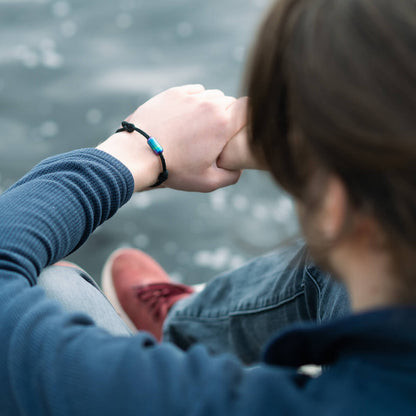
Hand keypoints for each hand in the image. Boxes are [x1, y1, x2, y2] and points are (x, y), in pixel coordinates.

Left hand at [97, 85, 245, 191]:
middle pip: (231, 103)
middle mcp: (210, 103)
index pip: (250, 108)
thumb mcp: (208, 182)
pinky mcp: (174, 92)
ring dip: (211, 109)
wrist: (138, 155)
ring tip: (198, 129)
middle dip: (228, 117)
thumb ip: (231, 175)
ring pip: (212, 96)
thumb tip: (238, 167)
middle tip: (216, 136)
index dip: (249, 119)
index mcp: (223, 123)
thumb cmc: (174, 169)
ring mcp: (190, 95)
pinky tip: (185, 119)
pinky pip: (194, 92)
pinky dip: (195, 102)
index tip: (240, 131)